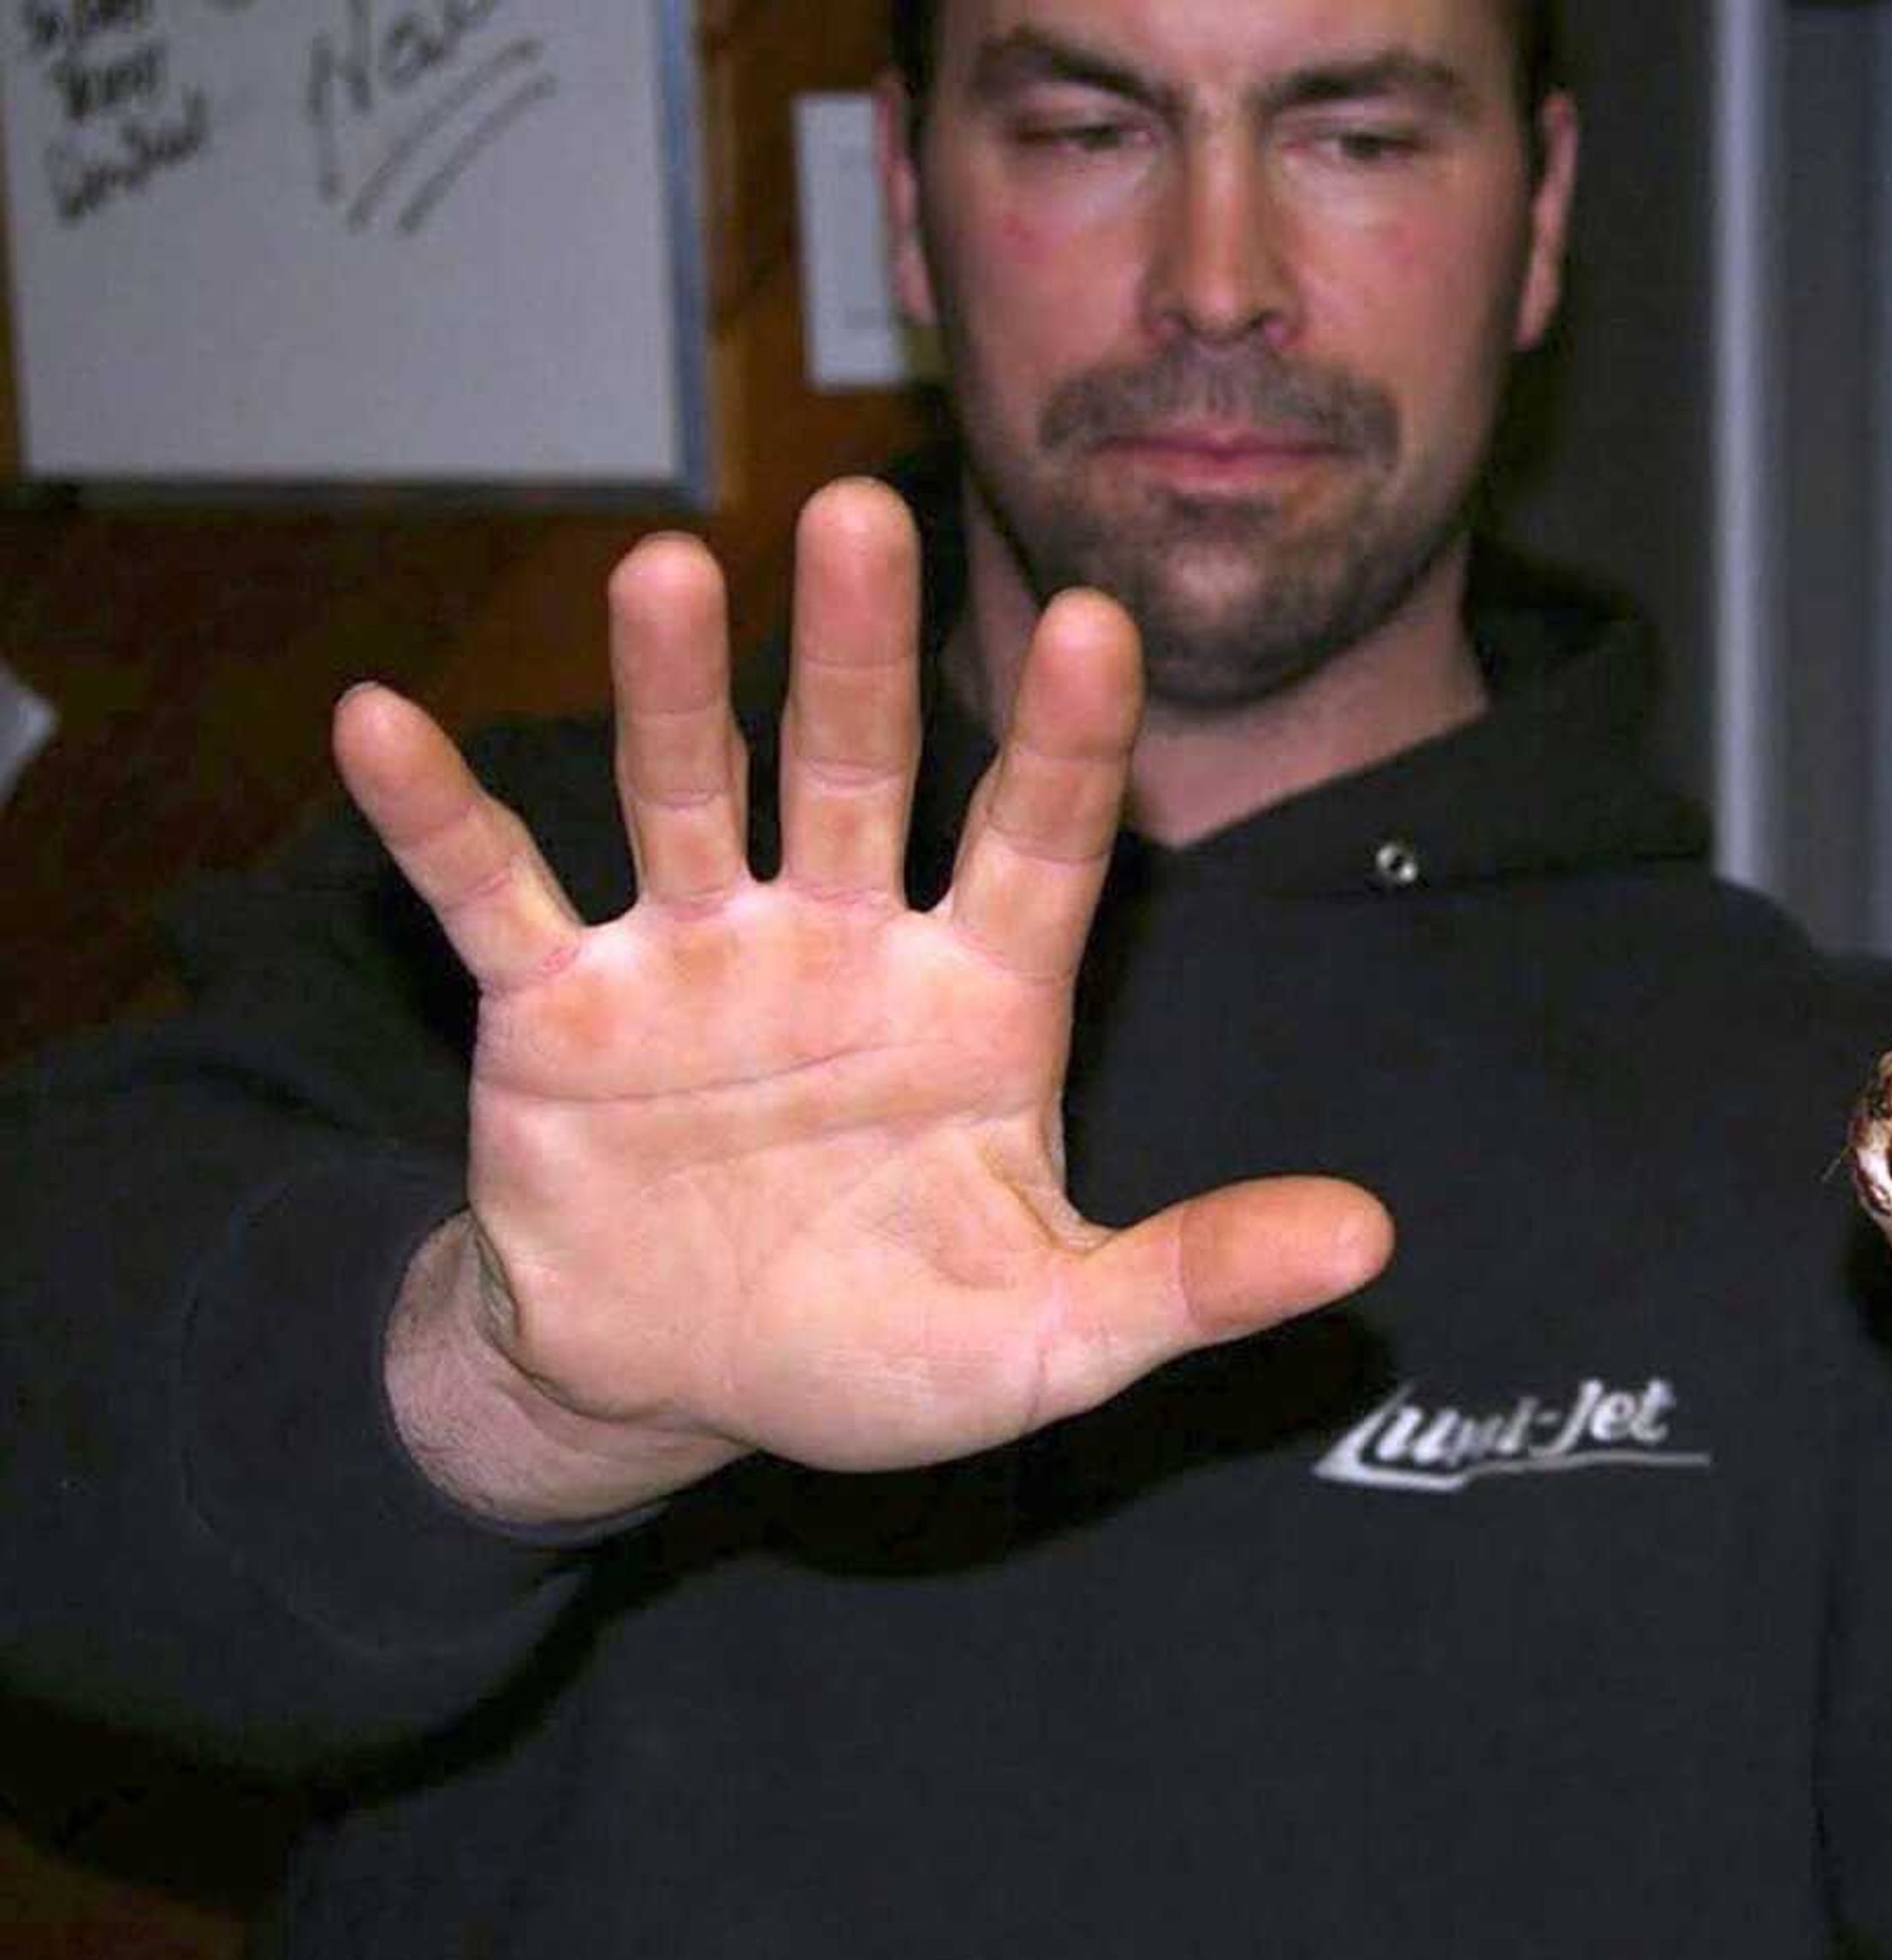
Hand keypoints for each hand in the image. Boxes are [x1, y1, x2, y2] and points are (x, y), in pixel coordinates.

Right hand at [340, 480, 1391, 1524]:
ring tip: (664, 569)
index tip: (1101, 623)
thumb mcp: (1053, 1337)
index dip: (1065, 743)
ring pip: (688, 794)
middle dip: (858, 650)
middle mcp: (842, 940)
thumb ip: (1196, 1278)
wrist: (677, 1381)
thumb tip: (1373, 1241)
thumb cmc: (880, 1343)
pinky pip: (493, 894)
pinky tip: (379, 723)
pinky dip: (435, 818)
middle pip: (858, 768)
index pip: (1041, 843)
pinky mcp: (554, 1005)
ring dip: (670, 691)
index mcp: (981, 997)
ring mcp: (694, 957)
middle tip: (866, 509)